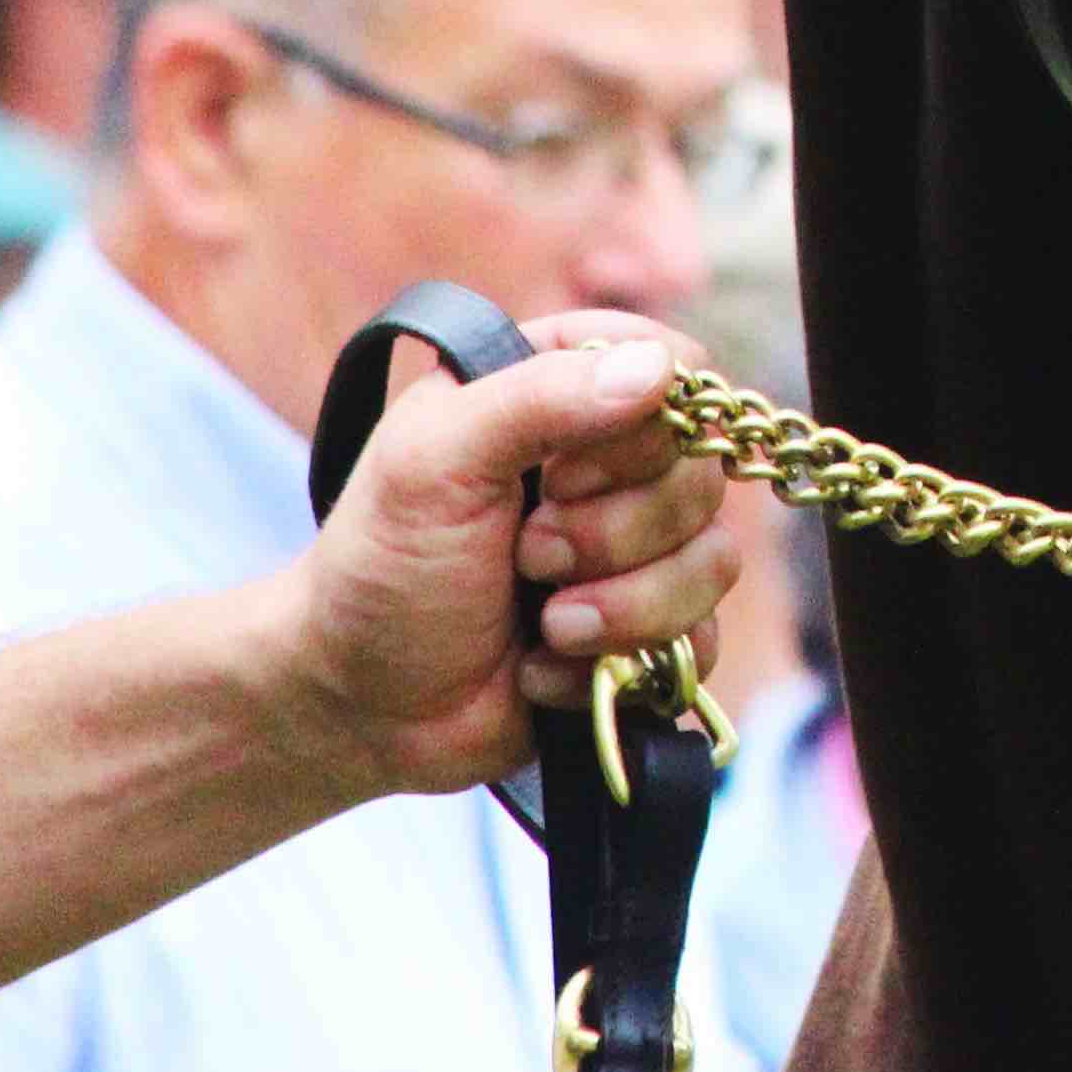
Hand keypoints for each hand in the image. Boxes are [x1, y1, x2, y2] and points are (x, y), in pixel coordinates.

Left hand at [266, 312, 737, 802]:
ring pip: (711, 560)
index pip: (669, 365)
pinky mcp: (651, 629)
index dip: (639, 427)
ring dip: (619, 606)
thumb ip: (539, 397)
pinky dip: (617, 661)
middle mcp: (612, 461)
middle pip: (701, 472)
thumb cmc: (381, 565)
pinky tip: (546, 665)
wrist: (360, 706)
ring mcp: (638, 548)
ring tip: (543, 622)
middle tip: (527, 554)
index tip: (562, 473)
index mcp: (561, 387)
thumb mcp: (432, 461)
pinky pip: (699, 636)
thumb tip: (659, 371)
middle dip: (611, 534)